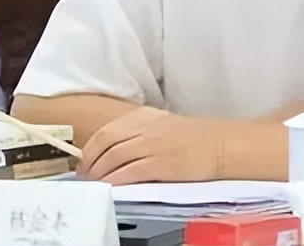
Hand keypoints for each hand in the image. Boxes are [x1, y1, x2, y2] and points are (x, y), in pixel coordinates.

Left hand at [78, 106, 221, 184]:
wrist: (220, 144)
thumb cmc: (194, 137)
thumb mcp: (163, 125)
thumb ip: (140, 131)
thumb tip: (114, 149)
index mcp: (144, 116)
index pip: (107, 130)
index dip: (90, 147)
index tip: (84, 160)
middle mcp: (145, 128)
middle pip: (105, 142)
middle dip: (90, 161)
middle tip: (85, 175)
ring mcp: (152, 145)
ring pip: (113, 157)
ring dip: (100, 173)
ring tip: (96, 183)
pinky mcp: (160, 164)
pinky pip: (129, 172)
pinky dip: (115, 180)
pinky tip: (110, 187)